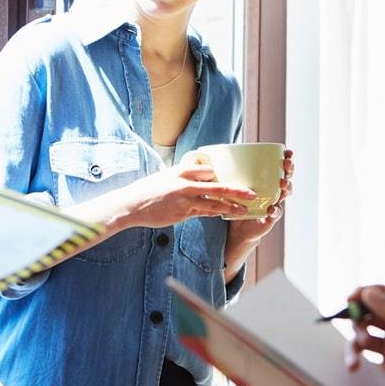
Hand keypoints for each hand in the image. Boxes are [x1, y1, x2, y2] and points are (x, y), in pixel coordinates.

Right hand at [74, 163, 257, 234]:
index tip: (239, 177)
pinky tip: (225, 214)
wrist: (132, 204)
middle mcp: (186, 183)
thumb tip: (202, 177)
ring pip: (214, 203)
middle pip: (219, 186)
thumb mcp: (167, 177)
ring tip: (244, 209)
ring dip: (231, 206)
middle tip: (252, 193)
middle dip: (238, 190)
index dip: (226, 175)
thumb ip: (185, 176)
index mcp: (183, 170)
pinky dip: (215, 213)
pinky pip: (204, 213)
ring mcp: (185, 199)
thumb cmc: (149, 190)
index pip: (210, 171)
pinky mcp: (182, 213)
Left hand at [224, 149, 293, 276]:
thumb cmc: (236, 205)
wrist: (238, 230)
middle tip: (286, 164)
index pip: (279, 168)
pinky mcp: (270, 218)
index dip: (286, 160)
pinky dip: (275, 211)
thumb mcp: (233, 189)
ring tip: (282, 183)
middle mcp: (273, 192)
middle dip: (289, 170)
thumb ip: (229, 176)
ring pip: (285, 194)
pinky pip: (276, 213)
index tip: (288, 152)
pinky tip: (272, 208)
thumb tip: (213, 160)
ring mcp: (274, 204)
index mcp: (266, 183)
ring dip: (286, 188)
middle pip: (286, 178)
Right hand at [348, 286, 384, 385]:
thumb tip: (370, 293)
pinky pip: (366, 357)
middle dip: (358, 320)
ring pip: (364, 335)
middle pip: (370, 313)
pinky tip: (354, 367)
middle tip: (360, 335)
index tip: (349, 300)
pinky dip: (356, 358)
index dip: (365, 294)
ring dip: (355, 341)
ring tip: (355, 359)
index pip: (384, 295)